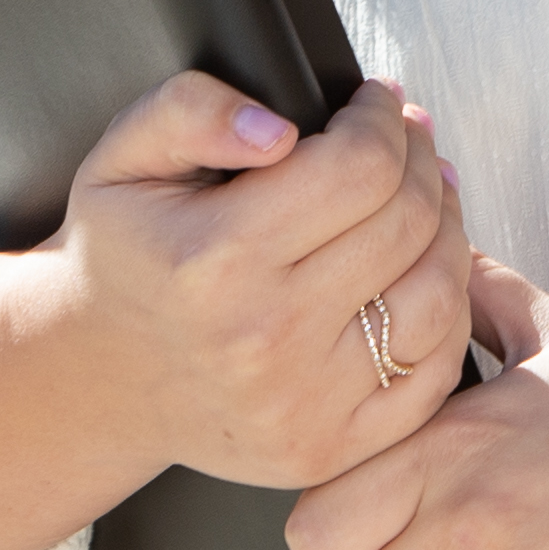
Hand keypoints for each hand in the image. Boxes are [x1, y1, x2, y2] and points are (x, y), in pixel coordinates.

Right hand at [51, 73, 468, 494]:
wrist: (98, 377)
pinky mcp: (330, 448)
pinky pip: (435, 369)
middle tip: (407, 137)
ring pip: (437, 293)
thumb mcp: (121, 159)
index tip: (376, 102)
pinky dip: (450, 311)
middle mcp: (264, 338)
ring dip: (447, 228)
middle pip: (406, 223)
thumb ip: (188, 113)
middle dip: (419, 159)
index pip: (360, 167)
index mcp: (215, 259)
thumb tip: (275, 129)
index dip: (383, 118)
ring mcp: (303, 404)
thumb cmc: (123, 259)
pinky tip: (423, 271)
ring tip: (424, 195)